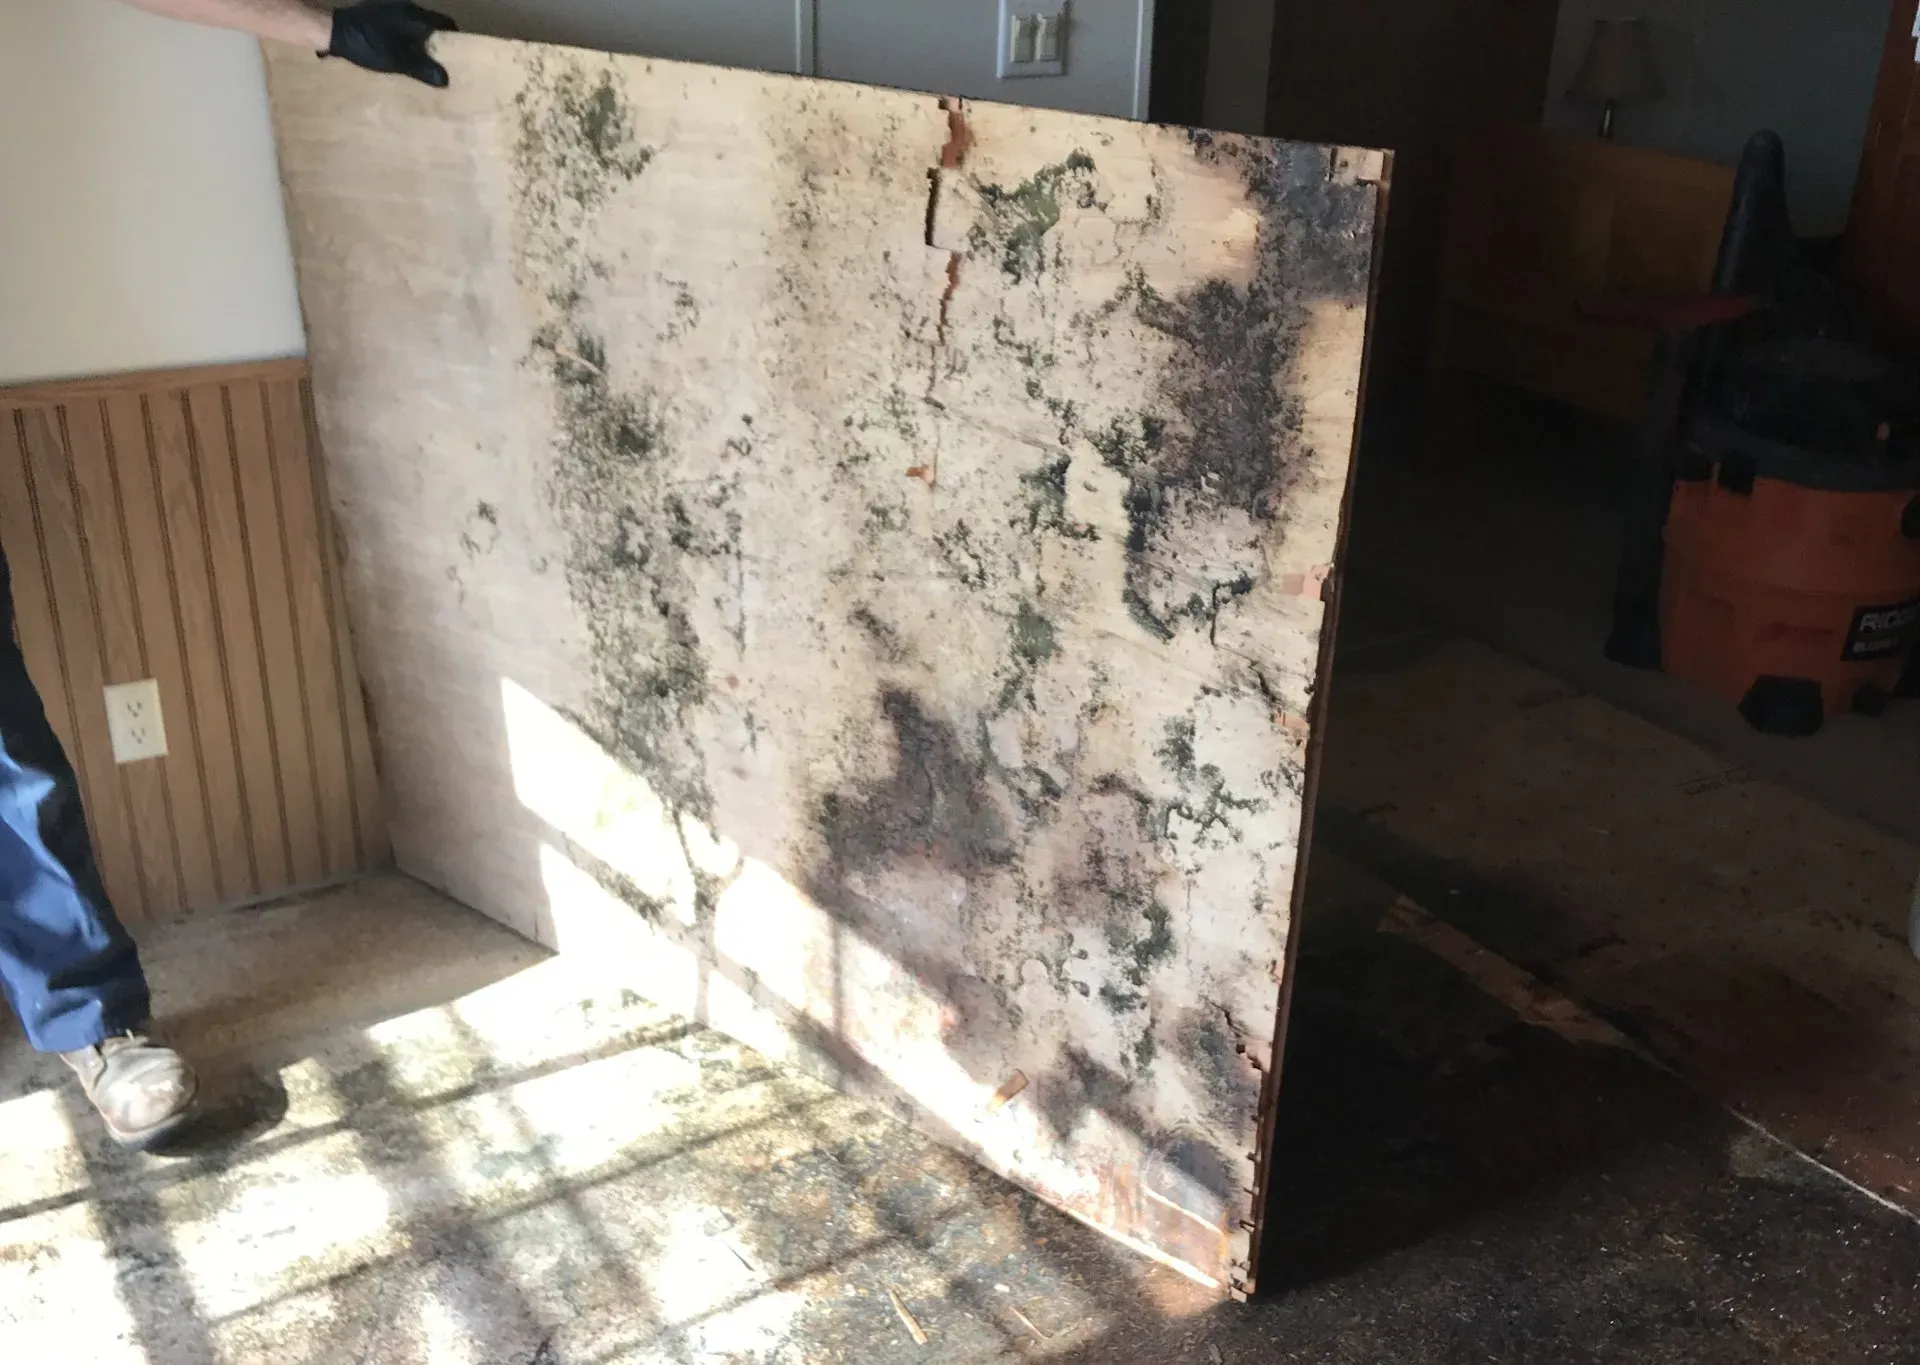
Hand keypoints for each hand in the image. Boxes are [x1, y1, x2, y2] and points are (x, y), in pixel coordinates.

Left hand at [326, 2, 457, 86]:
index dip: (453, 37)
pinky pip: (400, 25)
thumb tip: (446, 80)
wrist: (332, 30)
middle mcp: (405, 8)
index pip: (444, 22)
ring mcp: (390, 9)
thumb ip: (422, 69)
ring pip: (414, 25)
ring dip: (419, 40)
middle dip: (436, 41)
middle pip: (430, 23)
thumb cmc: (367, 44)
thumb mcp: (397, 61)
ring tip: (420, 60)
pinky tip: (400, 52)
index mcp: (414, 16)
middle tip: (440, 61)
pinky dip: (405, 37)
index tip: (457, 53)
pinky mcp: (377, 14)